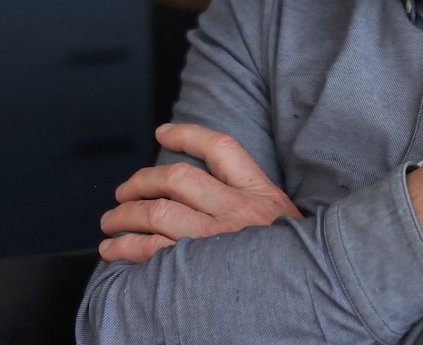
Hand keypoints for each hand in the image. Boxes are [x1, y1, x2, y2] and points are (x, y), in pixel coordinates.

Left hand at [97, 123, 302, 262]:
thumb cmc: (292, 261)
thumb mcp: (283, 221)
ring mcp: (217, 239)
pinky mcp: (199, 269)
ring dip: (125, 214)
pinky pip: (151, 251)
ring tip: (111, 222)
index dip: (188, 134)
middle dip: (141, 181)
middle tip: (123, 191)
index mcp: (260, 194)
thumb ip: (253, 202)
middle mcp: (237, 210)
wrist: (311, 290)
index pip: (220, 148)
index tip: (162, 133)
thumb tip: (210, 193)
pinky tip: (114, 249)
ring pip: (157, 212)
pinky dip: (126, 246)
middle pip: (177, 178)